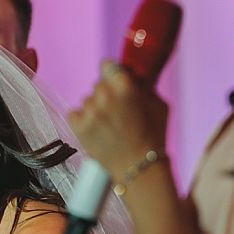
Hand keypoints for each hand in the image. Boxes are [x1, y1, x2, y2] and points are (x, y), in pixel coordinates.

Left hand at [68, 60, 168, 179]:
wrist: (139, 167)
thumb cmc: (154, 136)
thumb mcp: (159, 104)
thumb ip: (144, 84)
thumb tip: (132, 74)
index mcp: (125, 86)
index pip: (107, 65)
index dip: (112, 73)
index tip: (115, 81)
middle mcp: (105, 96)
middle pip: (98, 84)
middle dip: (106, 94)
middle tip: (117, 111)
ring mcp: (90, 112)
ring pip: (87, 100)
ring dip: (95, 108)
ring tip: (109, 125)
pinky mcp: (78, 127)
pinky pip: (74, 113)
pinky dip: (82, 120)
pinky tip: (97, 130)